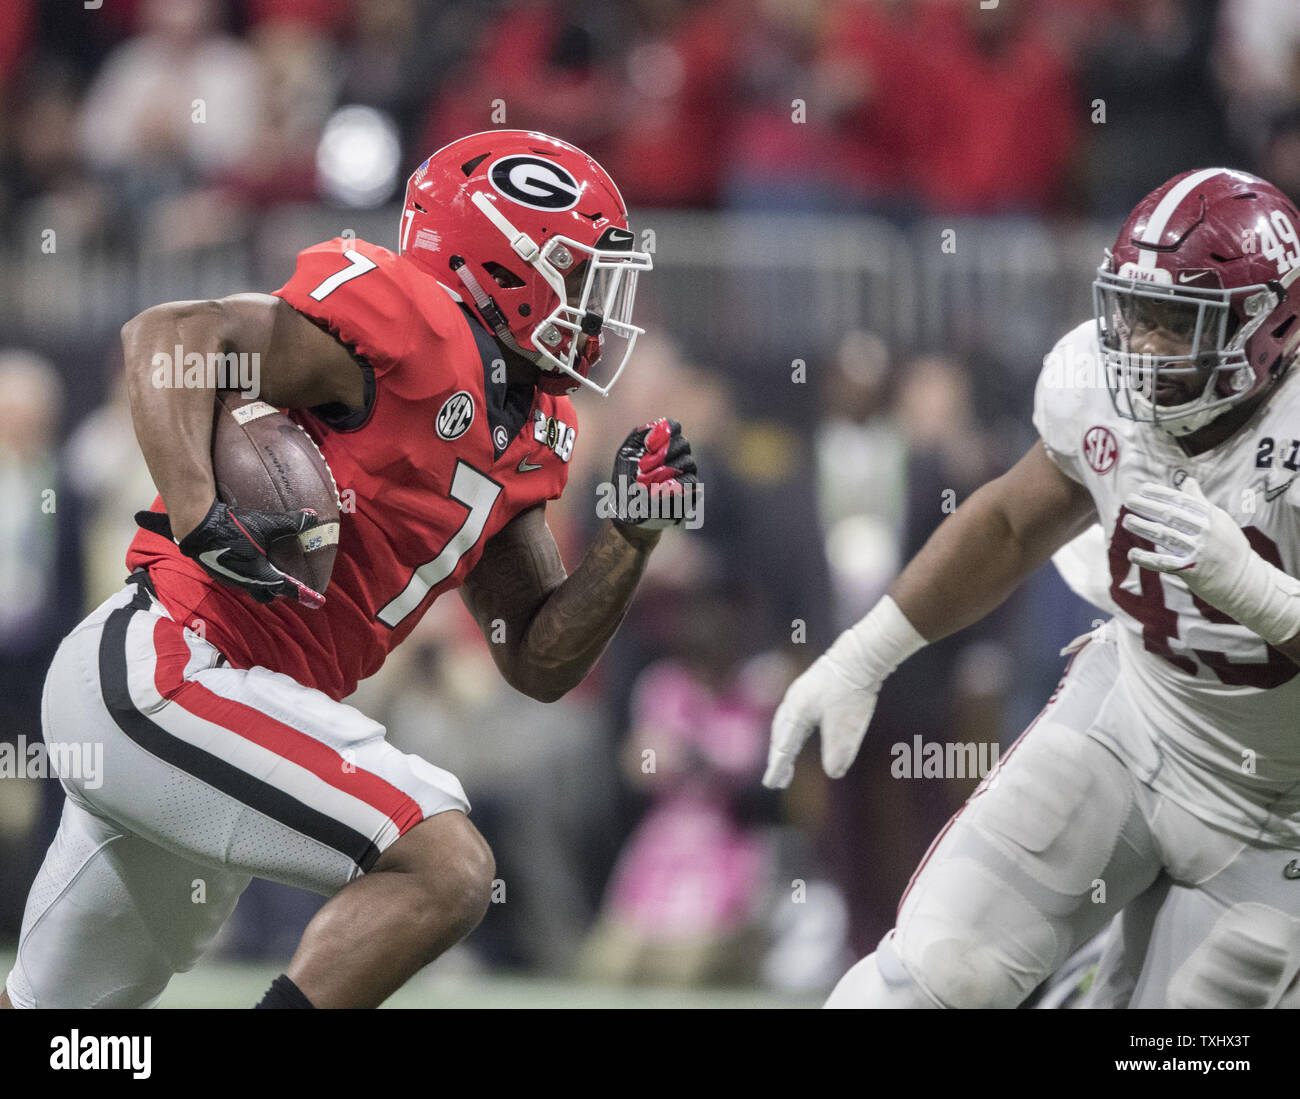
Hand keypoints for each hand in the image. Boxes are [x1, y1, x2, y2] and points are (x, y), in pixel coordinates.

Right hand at [135, 500, 325, 607]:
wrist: (198, 527)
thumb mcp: (265, 523)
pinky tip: (249, 562)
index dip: (302, 593)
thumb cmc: (233, 526)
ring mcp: (230, 579)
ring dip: (263, 584)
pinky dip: (249, 576)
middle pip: (268, 595)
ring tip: (271, 572)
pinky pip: (239, 581)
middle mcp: (246, 582)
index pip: (286, 589)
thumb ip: (291, 522)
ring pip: (252, 589)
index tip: (316, 600)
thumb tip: (313, 516)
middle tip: (290, 584)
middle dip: (280, 592)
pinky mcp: (219, 573)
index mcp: (260, 575)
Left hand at [610, 418, 698, 531]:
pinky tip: (661, 490)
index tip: (649, 445)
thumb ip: (638, 437)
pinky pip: (691, 484)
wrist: (628, 510)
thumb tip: (657, 426)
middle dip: (664, 453)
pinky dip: (676, 486)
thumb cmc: (625, 479)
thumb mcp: (625, 454)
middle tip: (644, 466)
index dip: (664, 432)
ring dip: (666, 471)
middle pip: (683, 443)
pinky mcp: (691, 491)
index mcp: (664, 443)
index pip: (673, 427)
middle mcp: (678, 455)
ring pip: (688, 462)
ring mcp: (687, 473)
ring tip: (648, 482)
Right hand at [764, 631, 883, 788]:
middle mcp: (793, 702)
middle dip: (778, 757)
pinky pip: (795, 713)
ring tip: (785, 757)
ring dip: (784, 742)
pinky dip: (793, 729)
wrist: (860, 655)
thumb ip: (838, 753)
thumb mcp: (846, 728)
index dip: (778, 767)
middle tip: (778, 780)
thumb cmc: (851, 692)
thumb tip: (833, 772)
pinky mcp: (814, 686)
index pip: (784, 747)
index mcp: (796, 713)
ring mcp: (802, 692)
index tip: (771, 784)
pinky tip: (803, 730)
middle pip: (780, 735)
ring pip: (786, 723)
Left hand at [1121, 477, 1247, 602]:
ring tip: (1127, 521)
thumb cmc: (1229, 546)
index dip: (1161, 493)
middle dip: (1148, 507)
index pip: (1182, 501)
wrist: (1244, 579)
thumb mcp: (1220, 519)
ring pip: (1165, 536)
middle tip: (1129, 500)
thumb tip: (1188, 481)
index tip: (1143, 488)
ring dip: (1144, 528)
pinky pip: (1164, 563)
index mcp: (1210, 517)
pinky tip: (1132, 553)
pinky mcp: (1191, 571)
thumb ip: (1200, 502)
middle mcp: (1204, 532)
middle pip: (1171, 516)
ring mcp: (1197, 551)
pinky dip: (1146, 559)